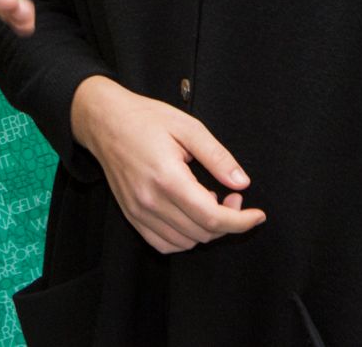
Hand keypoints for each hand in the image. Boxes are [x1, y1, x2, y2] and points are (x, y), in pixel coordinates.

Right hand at [70, 76, 263, 253]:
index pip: (212, 217)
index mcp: (167, 177)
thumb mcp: (188, 126)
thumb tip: (241, 182)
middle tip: (231, 194)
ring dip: (206, 229)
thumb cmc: (145, 118)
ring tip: (208, 199)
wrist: (104, 120)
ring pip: (185, 242)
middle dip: (228, 220)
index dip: (241, 221)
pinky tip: (189, 213)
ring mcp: (138, 211)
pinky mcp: (131, 215)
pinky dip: (184, 238)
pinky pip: (164, 244)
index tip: (258, 215)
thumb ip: (217, 156)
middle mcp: (150, 200)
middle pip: (202, 233)